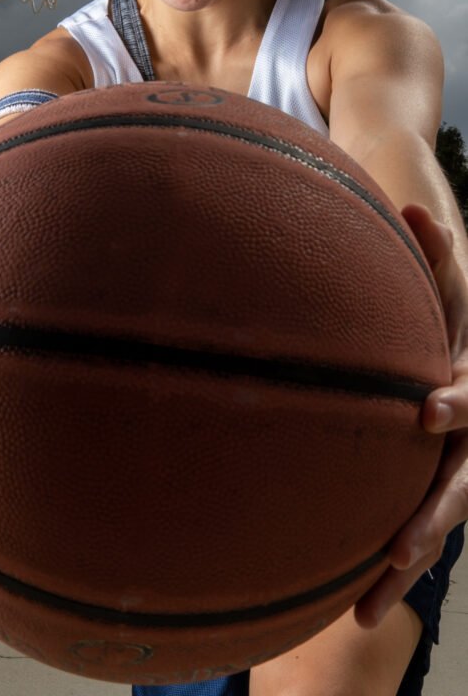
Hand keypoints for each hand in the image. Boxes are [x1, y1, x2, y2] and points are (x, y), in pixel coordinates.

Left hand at [355, 203, 467, 626]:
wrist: (461, 389)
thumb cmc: (452, 326)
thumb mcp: (450, 292)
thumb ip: (436, 255)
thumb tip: (408, 204)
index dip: (458, 401)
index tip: (424, 409)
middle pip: (464, 482)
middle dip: (436, 510)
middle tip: (402, 540)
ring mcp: (458, 474)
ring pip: (441, 525)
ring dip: (410, 559)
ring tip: (373, 599)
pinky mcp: (435, 497)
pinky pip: (417, 538)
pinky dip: (392, 572)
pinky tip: (357, 609)